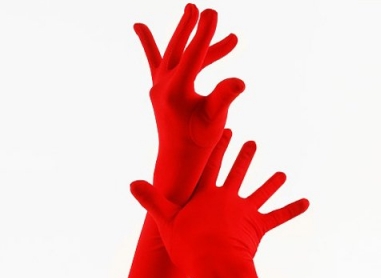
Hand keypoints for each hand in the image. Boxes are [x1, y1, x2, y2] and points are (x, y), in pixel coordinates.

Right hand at [130, 130, 308, 277]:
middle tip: (252, 142)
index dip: (217, 147)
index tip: (226, 130)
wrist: (214, 264)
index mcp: (206, 195)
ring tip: (282, 174)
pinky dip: (292, 208)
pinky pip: (278, 216)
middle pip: (237, 173)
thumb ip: (151, 201)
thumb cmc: (187, 245)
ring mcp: (245, 212)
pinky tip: (307, 202)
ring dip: (271, 182)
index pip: (211, 165)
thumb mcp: (164, 222)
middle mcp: (227, 198)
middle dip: (244, 156)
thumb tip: (132, 183)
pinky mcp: (258, 227)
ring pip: (260, 192)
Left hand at [134, 4, 244, 202]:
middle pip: (178, 48)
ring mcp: (158, 87)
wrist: (179, 158)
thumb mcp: (214, 120)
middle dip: (189, 28)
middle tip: (199, 9)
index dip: (204, 33)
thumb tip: (239, 82)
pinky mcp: (159, 91)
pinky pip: (154, 62)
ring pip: (174, 55)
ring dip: (189, 40)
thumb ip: (223, 98)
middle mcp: (163, 85)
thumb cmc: (199, 141)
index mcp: (176, 91)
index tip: (212, 12)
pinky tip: (139, 27)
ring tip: (199, 17)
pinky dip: (149, 44)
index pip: (193, 54)